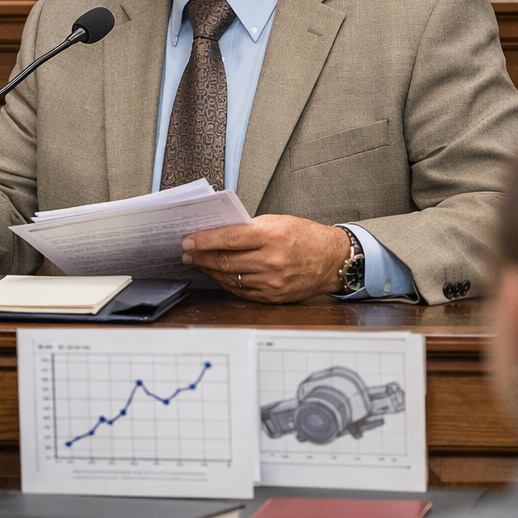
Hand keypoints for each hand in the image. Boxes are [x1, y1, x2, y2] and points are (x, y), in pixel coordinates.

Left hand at [181, 215, 351, 302]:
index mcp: (272, 237)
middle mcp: (272, 262)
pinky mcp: (272, 296)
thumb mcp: (278, 222)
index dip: (204, 240)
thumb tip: (219, 232)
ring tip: (197, 262)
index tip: (188, 240)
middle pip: (225, 261)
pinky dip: (225, 282)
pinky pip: (241, 290)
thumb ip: (249, 228)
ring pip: (230, 278)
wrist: (332, 260)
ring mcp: (272, 282)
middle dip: (200, 257)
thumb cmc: (306, 237)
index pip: (230, 239)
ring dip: (209, 270)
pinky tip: (216, 274)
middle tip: (185, 252)